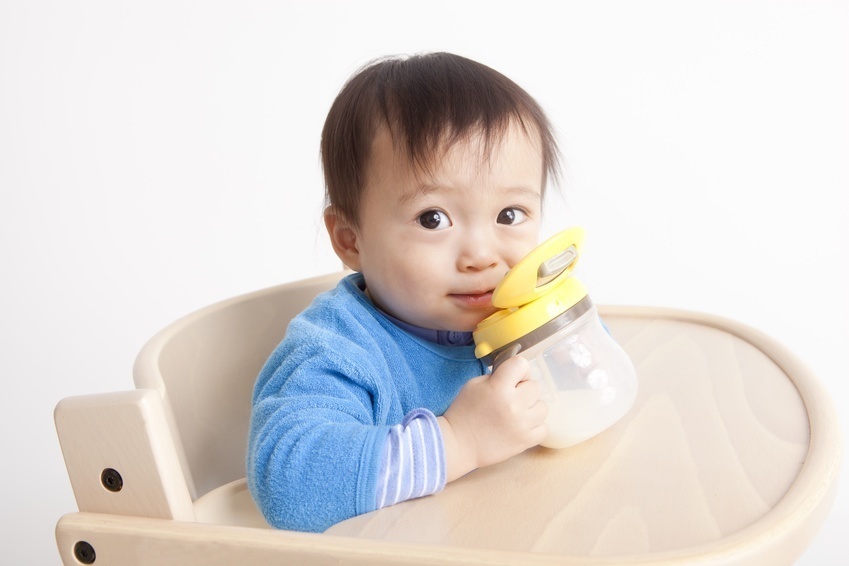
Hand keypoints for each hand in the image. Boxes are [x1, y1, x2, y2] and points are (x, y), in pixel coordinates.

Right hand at [439, 356, 547, 481]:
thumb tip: (516, 376)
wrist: (458, 444)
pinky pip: (543, 428)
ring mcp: (522, 424)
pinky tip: (521, 426)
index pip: (522, 364)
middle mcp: (514, 404)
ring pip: (542, 407)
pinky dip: (534, 426)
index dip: (518, 369)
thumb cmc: (463, 412)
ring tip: (517, 414)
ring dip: (531, 408)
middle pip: (535, 386)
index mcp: (498, 387)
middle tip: (511, 398)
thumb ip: (497, 377)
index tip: (512, 378)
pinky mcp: (526, 441)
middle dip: (524, 390)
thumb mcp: (474, 385)